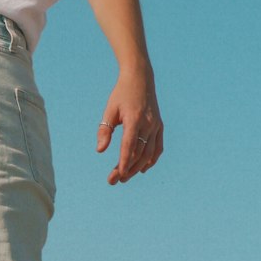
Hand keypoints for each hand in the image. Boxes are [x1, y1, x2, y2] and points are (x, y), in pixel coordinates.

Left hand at [96, 66, 163, 184]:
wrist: (140, 79)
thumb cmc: (121, 94)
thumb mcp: (109, 110)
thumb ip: (104, 130)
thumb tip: (100, 150)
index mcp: (134, 119)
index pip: (129, 146)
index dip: (124, 162)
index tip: (117, 175)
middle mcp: (148, 124)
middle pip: (139, 153)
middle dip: (127, 169)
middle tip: (114, 180)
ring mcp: (156, 126)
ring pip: (149, 153)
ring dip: (137, 168)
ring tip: (124, 177)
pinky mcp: (160, 126)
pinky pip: (158, 147)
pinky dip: (151, 160)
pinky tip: (142, 169)